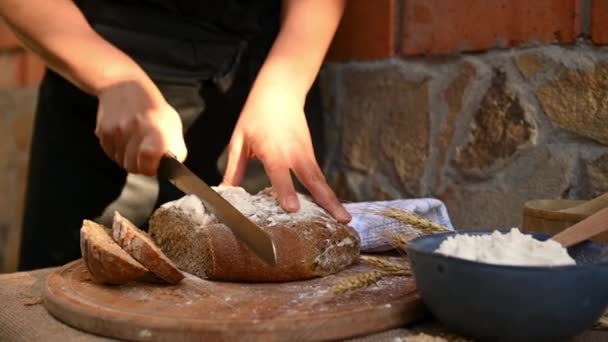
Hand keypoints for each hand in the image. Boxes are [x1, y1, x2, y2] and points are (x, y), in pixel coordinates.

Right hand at [95, 81, 186, 174]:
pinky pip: (110, 153)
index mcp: (154, 127)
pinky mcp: (102, 131)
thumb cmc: (153, 108)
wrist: (122, 84)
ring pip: (120, 162)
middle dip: (140, 166)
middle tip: (145, 155)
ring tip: (135, 141)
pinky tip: (124, 136)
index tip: (156, 164)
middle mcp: (133, 129)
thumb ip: (174, 148)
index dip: (151, 167)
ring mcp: (116, 130)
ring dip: (128, 158)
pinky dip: (117, 150)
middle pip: (133, 167)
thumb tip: (172, 169)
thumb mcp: (172, 123)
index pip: (148, 159)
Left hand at [222, 86, 350, 222]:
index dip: (285, 190)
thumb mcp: (239, 139)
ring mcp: (306, 154)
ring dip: (333, 200)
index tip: (292, 209)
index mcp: (273, 149)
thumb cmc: (256, 115)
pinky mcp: (310, 155)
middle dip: (326, 201)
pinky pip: (319, 177)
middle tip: (341, 221)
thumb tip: (224, 193)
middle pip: (312, 180)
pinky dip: (327, 193)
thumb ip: (234, 168)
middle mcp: (294, 153)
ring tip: (345, 220)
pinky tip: (334, 209)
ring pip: (320, 180)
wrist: (281, 91)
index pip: (280, 172)